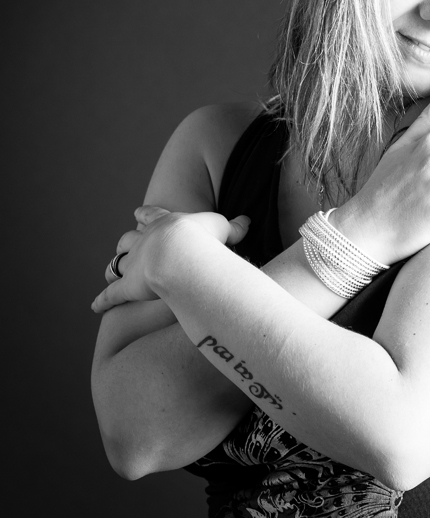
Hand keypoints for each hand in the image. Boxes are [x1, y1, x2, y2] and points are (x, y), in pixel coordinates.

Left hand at [93, 206, 249, 312]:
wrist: (180, 254)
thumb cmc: (203, 239)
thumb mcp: (222, 228)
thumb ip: (234, 227)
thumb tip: (247, 221)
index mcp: (165, 224)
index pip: (152, 215)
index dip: (145, 213)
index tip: (138, 211)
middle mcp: (144, 241)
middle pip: (129, 239)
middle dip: (127, 241)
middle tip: (124, 242)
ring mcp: (134, 263)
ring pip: (118, 263)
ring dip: (115, 267)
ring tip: (111, 271)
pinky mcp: (128, 287)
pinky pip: (111, 295)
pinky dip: (102, 301)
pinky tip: (94, 306)